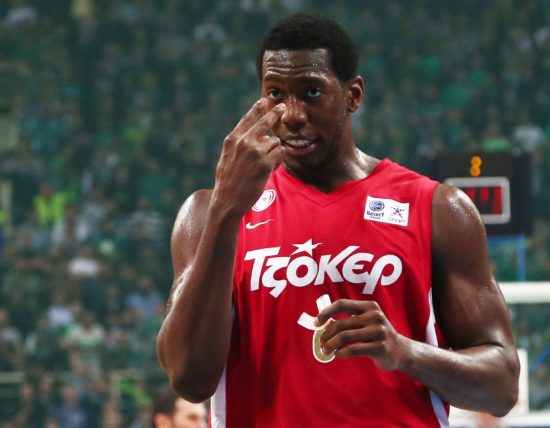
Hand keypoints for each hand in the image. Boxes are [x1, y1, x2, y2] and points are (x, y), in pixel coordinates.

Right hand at [213, 99, 285, 216]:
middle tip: (282, 107)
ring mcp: (255, 153)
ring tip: (265, 164)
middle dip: (275, 114)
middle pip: (265, 123)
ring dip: (274, 151)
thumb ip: (237, 145)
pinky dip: (278, 161)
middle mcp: (243, 143)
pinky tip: (270, 169)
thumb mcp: (226, 158)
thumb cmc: (227, 182)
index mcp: (232, 140)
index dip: (257, 109)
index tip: (265, 100)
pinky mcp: (265, 164)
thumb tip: (251, 135)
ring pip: (275, 142)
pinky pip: (280, 154)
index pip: (247, 119)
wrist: (227, 201)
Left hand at [316, 299, 409, 370]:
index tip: (317, 322)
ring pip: (345, 337)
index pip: (342, 304)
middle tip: (321, 343)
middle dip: (327, 334)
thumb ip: (349, 320)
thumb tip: (323, 324)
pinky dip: (341, 353)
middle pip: (341, 324)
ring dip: (331, 345)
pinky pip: (353, 349)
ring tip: (326, 350)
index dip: (326, 312)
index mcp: (369, 306)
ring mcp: (379, 331)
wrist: (400, 351)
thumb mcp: (367, 320)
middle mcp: (374, 316)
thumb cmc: (376, 334)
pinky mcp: (380, 347)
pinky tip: (337, 354)